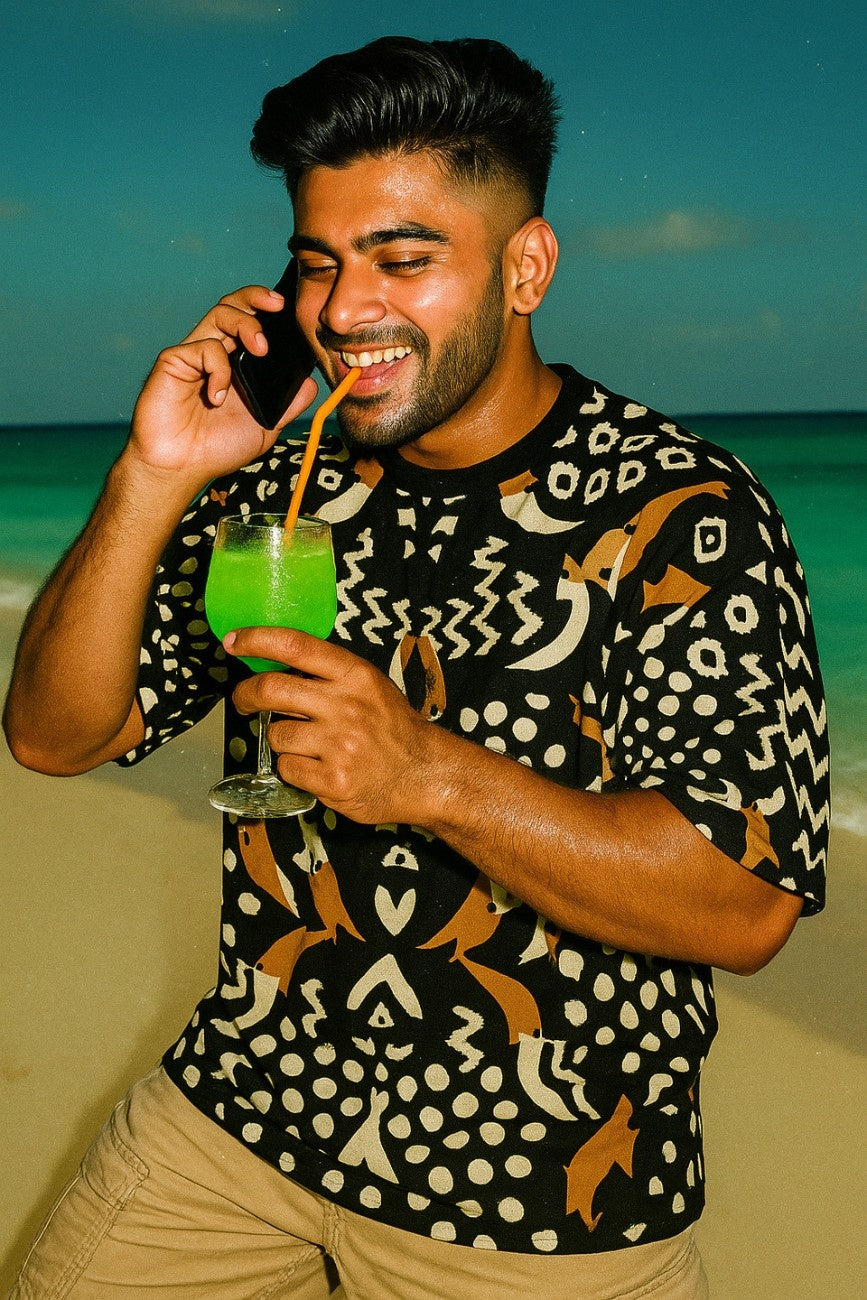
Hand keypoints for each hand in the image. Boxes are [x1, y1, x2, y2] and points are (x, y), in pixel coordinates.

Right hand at [127, 286, 318, 490]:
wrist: (181, 467)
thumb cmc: (216, 449)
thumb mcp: (264, 428)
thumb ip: (287, 406)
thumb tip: (309, 384)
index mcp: (235, 364)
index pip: (251, 322)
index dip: (266, 309)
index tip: (288, 309)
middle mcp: (215, 354)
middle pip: (233, 306)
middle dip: (256, 297)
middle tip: (278, 306)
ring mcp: (194, 355)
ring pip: (219, 314)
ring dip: (246, 324)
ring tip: (261, 349)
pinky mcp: (174, 361)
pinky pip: (204, 347)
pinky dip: (219, 369)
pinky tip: (216, 397)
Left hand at [226, 628, 439, 824]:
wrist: (425, 775)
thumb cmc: (394, 729)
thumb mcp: (371, 686)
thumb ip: (330, 674)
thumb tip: (277, 664)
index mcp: (354, 676)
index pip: (295, 645)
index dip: (256, 639)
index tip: (234, 641)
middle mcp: (346, 706)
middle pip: (270, 689)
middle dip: (246, 695)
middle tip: (244, 701)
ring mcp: (339, 744)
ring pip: (275, 735)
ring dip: (282, 740)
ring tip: (308, 745)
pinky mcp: (333, 779)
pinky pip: (287, 768)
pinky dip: (294, 769)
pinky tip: (317, 767)